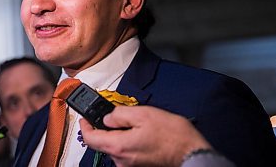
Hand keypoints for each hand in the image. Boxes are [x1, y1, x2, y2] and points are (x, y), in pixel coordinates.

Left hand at [79, 105, 211, 166]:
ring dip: (118, 133)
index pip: (90, 138)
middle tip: (112, 114)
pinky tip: (141, 132)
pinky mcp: (139, 165)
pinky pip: (126, 151)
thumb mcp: (143, 114)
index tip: (84, 118)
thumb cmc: (172, 136)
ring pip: (115, 146)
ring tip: (135, 122)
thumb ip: (120, 114)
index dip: (85, 126)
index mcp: (119, 146)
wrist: (191, 153)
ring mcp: (130, 164)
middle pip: (103, 142)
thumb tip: (108, 116)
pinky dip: (128, 140)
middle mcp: (122, 159)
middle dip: (104, 127)